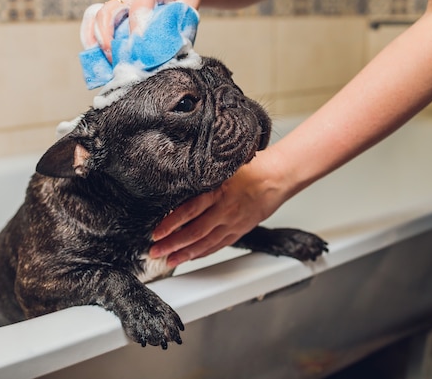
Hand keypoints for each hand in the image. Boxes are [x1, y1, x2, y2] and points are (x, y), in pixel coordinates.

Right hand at [91, 0, 202, 60]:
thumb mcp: (190, 5)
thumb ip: (181, 26)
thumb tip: (171, 55)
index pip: (139, 5)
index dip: (137, 27)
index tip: (139, 47)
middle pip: (108, 11)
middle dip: (108, 37)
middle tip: (117, 59)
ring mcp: (120, 2)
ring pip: (97, 15)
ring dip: (96, 40)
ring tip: (104, 61)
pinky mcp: (115, 10)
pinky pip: (94, 21)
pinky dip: (91, 38)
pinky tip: (96, 57)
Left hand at [150, 148, 292, 266]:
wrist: (276, 178)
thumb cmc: (249, 170)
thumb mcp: (222, 169)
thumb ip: (201, 181)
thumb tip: (176, 191)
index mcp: (218, 191)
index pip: (190, 210)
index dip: (171, 223)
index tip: (156, 233)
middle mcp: (225, 210)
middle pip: (194, 232)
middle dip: (172, 244)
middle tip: (155, 252)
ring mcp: (233, 223)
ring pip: (206, 243)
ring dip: (185, 254)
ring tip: (169, 261)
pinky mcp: (239, 230)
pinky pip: (218, 245)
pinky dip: (203, 253)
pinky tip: (190, 257)